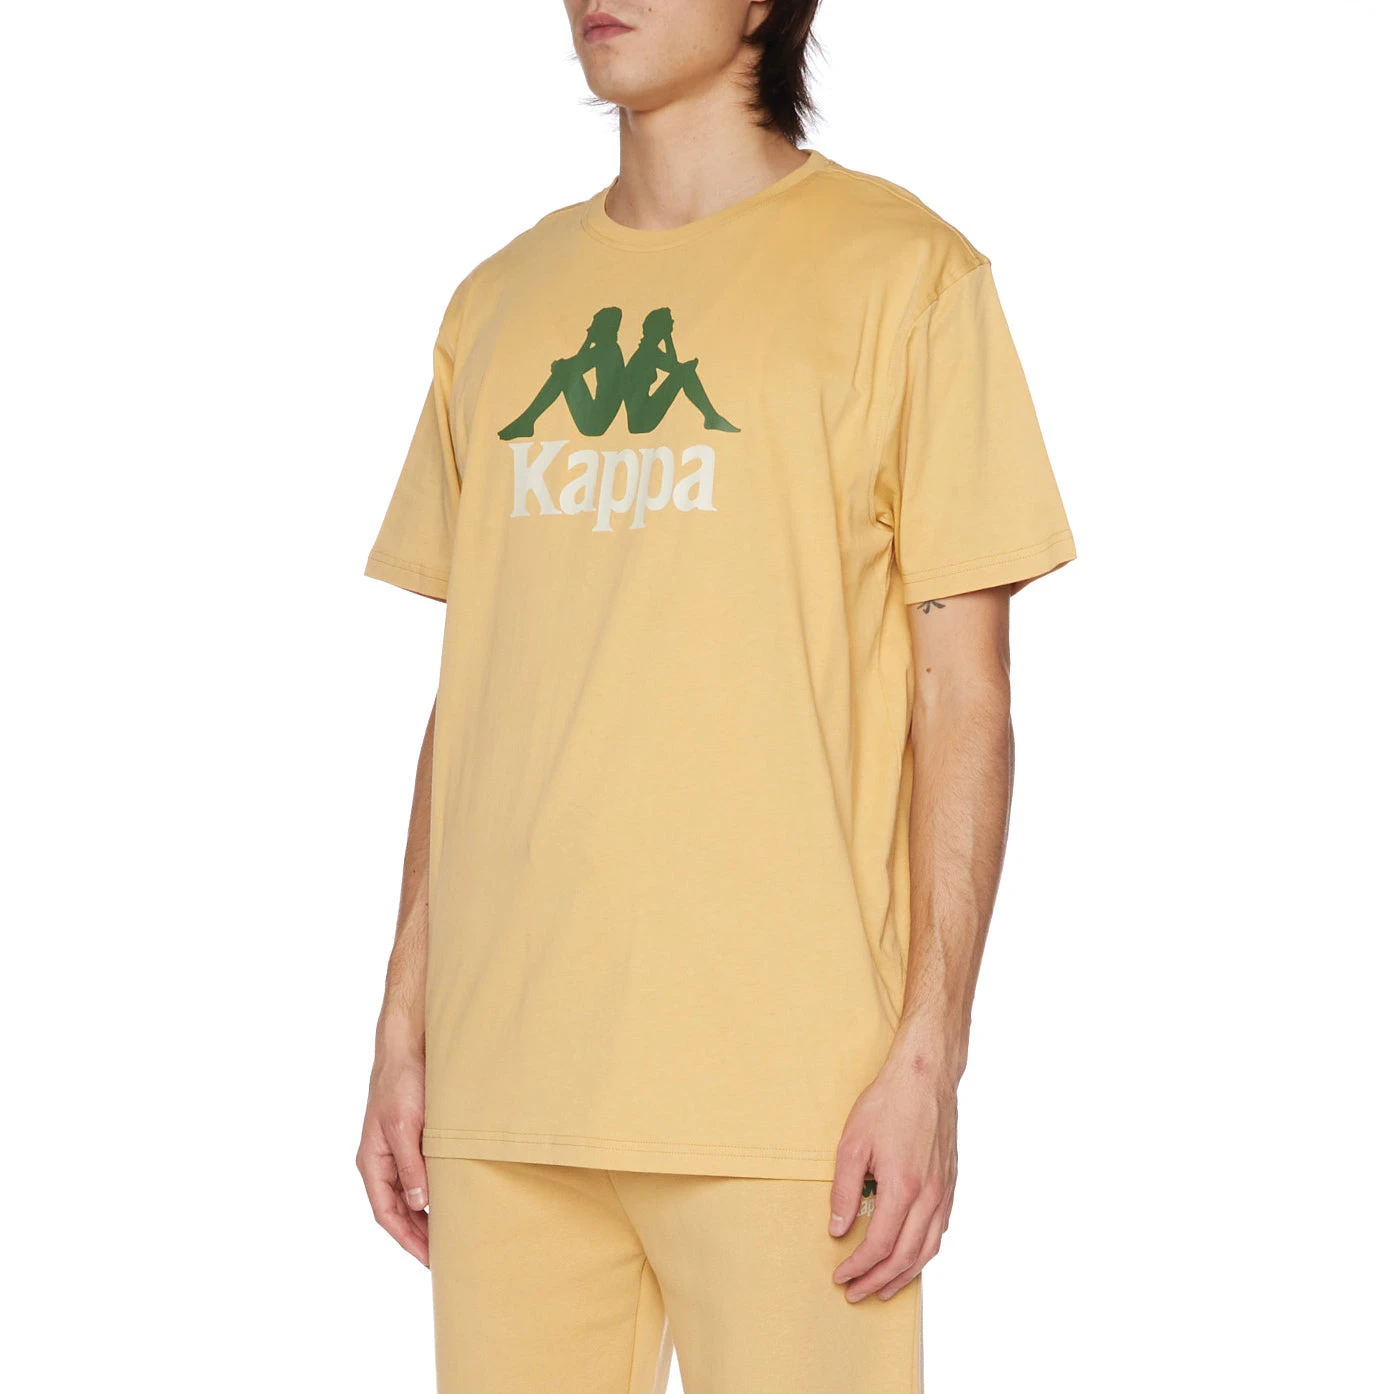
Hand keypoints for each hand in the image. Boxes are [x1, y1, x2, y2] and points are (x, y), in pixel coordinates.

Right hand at [356, 1042, 429, 1265]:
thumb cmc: (400, 1083)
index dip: (408, 1239)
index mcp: (373, 1162)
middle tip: (446, 1255)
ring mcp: (397, 1150)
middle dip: (418, 1234)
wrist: (407, 1046)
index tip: (430, 1260)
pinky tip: (452, 1199)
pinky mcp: (413, 1138)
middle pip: (398, 1210)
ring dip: (427, 1216)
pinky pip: (421, 1175)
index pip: (387, 1214)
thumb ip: (411, 1166)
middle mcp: (382, 1161)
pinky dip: (434, 1192)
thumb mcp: (405, 1127)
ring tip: (451, 1235)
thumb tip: (418, 1204)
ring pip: (410, 1195)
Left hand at [829, 1036, 958, 1300]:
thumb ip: (844, 1189)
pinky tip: (910, 1257)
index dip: (858, 1267)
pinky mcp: (950, 1186)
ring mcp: (944, 1193)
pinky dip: (923, 1254)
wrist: (925, 1076)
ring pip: (927, 1251)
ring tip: (881, 1288)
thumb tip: (838, 1229)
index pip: (879, 1245)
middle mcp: (929, 1197)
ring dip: (903, 1276)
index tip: (840, 1276)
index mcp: (903, 1188)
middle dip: (877, 1281)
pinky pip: (939, 1232)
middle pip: (904, 1257)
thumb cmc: (888, 1104)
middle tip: (854, 1293)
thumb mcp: (852, 1143)